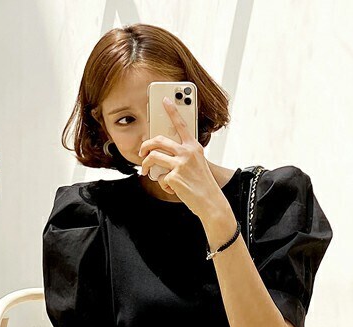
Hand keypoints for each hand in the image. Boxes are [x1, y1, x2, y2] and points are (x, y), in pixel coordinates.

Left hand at [138, 96, 223, 218]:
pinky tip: (173, 189)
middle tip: (141, 151)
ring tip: (145, 170)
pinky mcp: (174, 177)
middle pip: (158, 140)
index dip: (173, 111)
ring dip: (145, 164)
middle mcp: (187, 152)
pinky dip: (164, 185)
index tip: (165, 100)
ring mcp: (180, 164)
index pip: (182, 124)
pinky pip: (160, 178)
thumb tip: (161, 156)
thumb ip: (182, 156)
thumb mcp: (196, 164)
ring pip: (153, 157)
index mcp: (194, 147)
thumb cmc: (203, 184)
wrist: (210, 201)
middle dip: (145, 145)